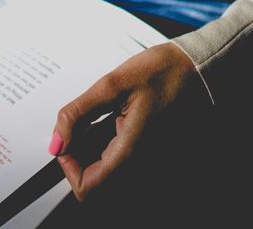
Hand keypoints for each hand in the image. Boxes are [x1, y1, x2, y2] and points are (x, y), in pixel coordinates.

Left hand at [49, 42, 199, 200]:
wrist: (196, 66)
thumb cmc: (162, 71)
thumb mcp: (110, 84)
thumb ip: (78, 113)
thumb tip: (57, 141)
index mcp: (132, 149)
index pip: (88, 186)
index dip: (68, 167)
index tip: (65, 141)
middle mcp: (142, 161)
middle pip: (96, 179)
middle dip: (79, 155)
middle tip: (79, 125)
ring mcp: (147, 158)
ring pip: (107, 170)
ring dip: (91, 149)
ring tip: (96, 117)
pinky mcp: (148, 150)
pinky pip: (119, 158)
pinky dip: (104, 143)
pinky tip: (108, 118)